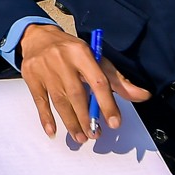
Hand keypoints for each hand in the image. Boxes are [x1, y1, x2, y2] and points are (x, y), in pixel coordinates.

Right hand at [17, 24, 151, 142]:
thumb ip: (118, 81)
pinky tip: (53, 131)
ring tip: (80, 137)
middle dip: (87, 118)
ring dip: (71, 122)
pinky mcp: (31, 77)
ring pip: (59, 100)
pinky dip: (46, 118)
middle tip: (95, 135)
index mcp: (82, 54)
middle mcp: (63, 60)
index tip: (114, 123)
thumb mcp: (96, 60)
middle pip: (77, 94)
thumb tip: (142, 96)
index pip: (98, 81)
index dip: (108, 104)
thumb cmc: (71, 52)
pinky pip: (40, 101)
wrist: (38, 37)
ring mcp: (45, 69)